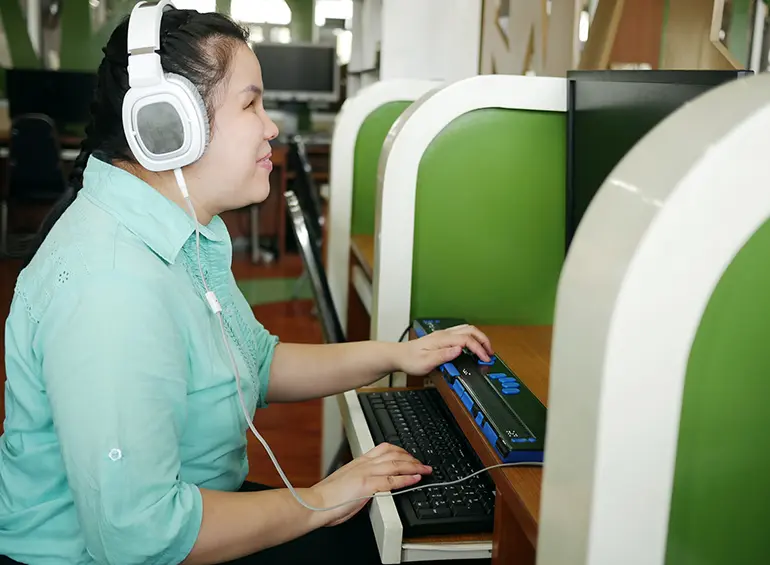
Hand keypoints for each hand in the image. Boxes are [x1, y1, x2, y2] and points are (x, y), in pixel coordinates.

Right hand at [307, 442, 430, 526]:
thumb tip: (369, 486)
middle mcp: (364, 464)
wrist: (315, 503)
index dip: (400, 451)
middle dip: (411, 458)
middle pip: (394, 454)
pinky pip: (392, 480)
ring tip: (424, 469)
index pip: (384, 449)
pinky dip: (406, 479)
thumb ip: (360, 479)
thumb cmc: (327, 497)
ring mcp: (366, 473)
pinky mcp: (367, 485)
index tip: (409, 455)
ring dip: (414, 466)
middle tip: (422, 463)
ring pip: (396, 464)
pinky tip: (415, 479)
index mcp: (358, 462)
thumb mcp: (346, 481)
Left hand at [396, 324, 493, 375]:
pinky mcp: (443, 337)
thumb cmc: (411, 360)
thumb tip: (459, 350)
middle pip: (470, 330)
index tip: (485, 358)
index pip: (467, 340)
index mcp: (442, 339)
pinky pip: (462, 333)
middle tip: (490, 353)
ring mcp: (444, 334)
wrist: (399, 355)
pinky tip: (472, 347)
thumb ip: (443, 356)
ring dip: (479, 338)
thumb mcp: (426, 362)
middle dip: (484, 340)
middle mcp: (444, 334)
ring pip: (467, 330)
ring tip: (485, 349)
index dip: (479, 348)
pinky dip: (472, 338)